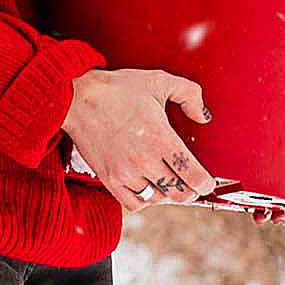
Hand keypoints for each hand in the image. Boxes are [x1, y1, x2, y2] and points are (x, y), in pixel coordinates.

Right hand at [63, 67, 217, 209]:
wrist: (78, 98)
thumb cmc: (117, 89)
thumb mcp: (159, 81)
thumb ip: (189, 94)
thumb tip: (203, 116)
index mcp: (160, 138)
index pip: (193, 176)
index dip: (205, 183)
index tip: (206, 182)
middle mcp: (144, 160)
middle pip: (179, 193)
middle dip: (189, 189)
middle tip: (189, 182)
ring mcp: (125, 172)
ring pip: (158, 199)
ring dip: (166, 193)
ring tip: (166, 180)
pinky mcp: (109, 179)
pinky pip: (134, 204)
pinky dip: (145, 200)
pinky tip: (147, 186)